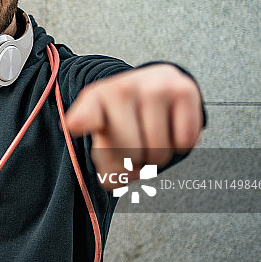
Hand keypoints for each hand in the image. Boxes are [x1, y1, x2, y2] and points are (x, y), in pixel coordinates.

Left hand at [64, 64, 203, 189]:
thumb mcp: (105, 136)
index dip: (82, 121)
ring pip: (159, 151)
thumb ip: (106, 166)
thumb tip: (123, 179)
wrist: (155, 82)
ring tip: (150, 137)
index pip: (86, 114)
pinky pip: (184, 141)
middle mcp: (121, 89)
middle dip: (135, 162)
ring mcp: (153, 87)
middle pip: (130, 154)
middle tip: (135, 146)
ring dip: (157, 157)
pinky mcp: (183, 91)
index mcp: (94, 100)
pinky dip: (179, 145)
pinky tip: (171, 128)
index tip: (76, 125)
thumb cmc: (124, 117)